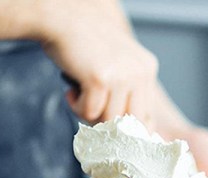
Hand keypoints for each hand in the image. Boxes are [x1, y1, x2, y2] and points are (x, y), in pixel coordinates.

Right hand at [37, 0, 157, 125]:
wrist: (59, 17)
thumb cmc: (85, 44)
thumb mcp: (119, 64)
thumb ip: (131, 92)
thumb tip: (141, 131)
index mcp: (147, 68)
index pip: (147, 118)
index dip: (127, 129)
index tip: (110, 125)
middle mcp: (139, 71)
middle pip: (131, 124)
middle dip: (110, 125)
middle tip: (92, 110)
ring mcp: (121, 75)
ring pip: (110, 121)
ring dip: (90, 115)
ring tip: (80, 96)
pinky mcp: (100, 79)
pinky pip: (90, 113)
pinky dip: (76, 107)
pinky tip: (71, 91)